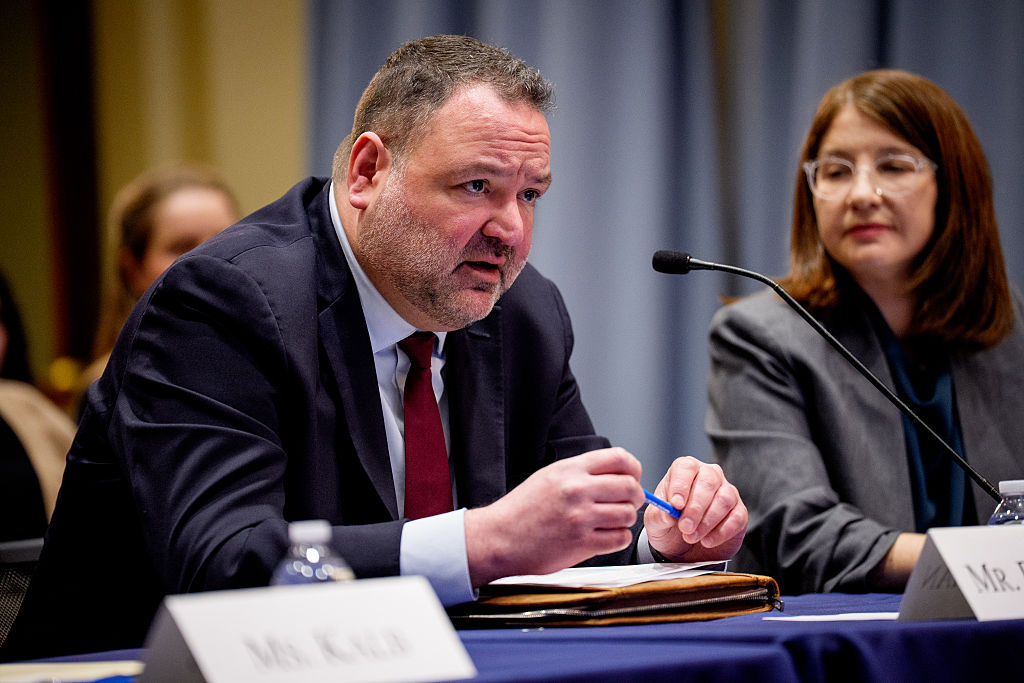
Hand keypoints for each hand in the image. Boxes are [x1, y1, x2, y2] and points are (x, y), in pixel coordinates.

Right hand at [464, 447, 644, 585]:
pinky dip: (618, 538)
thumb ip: (582, 472)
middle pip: (629, 486)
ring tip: (612, 521)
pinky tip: (606, 536)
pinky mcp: (582, 543)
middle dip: (635, 496)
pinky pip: (619, 538)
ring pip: (628, 514)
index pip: (619, 459)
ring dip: (625, 519)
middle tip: (629, 502)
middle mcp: (576, 490)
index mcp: (569, 470)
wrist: (499, 538)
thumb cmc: (522, 509)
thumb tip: (617, 474)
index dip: (633, 468)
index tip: (633, 477)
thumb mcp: (549, 476)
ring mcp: (580, 517)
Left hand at [643, 457, 746, 562]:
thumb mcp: (656, 522)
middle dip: (695, 508)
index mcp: (685, 470)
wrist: (684, 549)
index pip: (686, 468)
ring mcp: (727, 492)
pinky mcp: (739, 511)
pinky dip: (721, 532)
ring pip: (723, 500)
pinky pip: (736, 518)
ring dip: (707, 522)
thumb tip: (667, 514)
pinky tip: (707, 541)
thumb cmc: (669, 526)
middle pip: (708, 482)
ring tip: (691, 537)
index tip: (676, 505)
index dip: (681, 485)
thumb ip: (658, 516)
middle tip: (685, 527)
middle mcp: (709, 475)